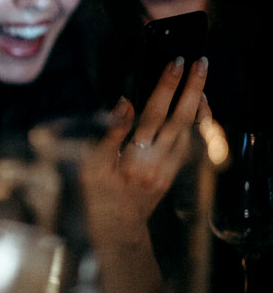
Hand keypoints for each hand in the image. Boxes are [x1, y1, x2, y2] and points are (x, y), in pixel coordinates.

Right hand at [101, 56, 209, 219]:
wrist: (116, 229)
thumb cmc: (97, 195)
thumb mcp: (91, 164)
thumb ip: (110, 132)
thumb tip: (125, 101)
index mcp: (133, 159)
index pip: (153, 115)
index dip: (164, 88)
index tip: (173, 64)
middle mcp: (156, 164)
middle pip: (179, 119)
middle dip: (191, 88)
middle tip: (199, 63)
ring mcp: (169, 170)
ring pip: (191, 132)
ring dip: (198, 103)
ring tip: (201, 78)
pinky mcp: (175, 175)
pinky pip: (194, 144)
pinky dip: (200, 124)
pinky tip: (202, 108)